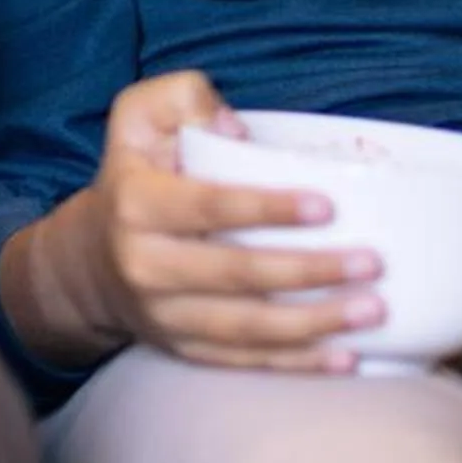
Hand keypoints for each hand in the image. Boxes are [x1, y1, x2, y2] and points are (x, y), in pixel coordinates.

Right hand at [69, 72, 382, 373]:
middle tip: (371, 262)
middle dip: (309, 270)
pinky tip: (344, 358)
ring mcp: (165, 315)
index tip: (326, 207)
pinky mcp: (183, 349)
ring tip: (371, 310)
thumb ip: (184, 98)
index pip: (209, 207)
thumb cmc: (136, 173)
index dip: (267, 209)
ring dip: (315, 323)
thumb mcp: (140, 115)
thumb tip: (237, 130)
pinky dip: (297, 364)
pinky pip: (245, 361)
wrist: (90, 259)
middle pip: (236, 274)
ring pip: (247, 328)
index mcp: (139, 204)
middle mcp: (147, 264)